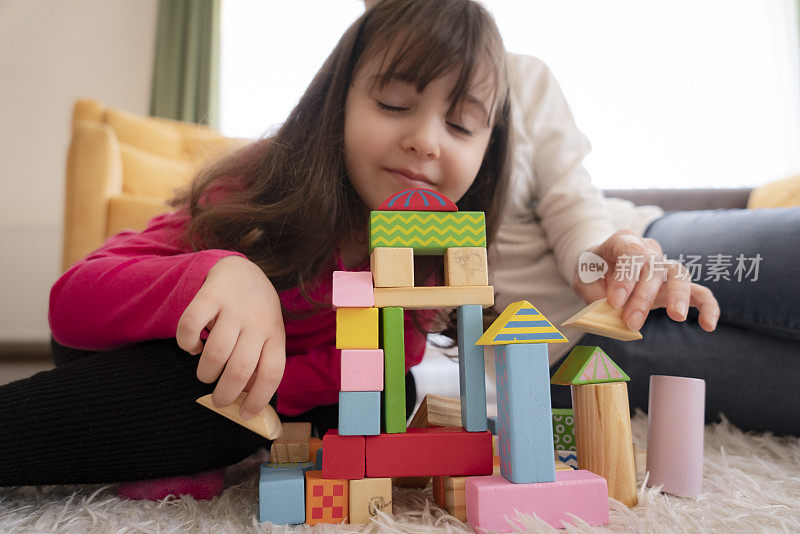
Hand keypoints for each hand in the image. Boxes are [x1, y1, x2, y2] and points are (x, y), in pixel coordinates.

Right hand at [177, 255, 285, 418]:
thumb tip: (245, 403)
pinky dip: (187, 343)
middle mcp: (257, 321)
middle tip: (219, 400)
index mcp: (275, 334)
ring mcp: (234, 307)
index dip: (258, 398)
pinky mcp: (210, 295)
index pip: (272, 373)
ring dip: (206, 373)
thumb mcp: (267, 335)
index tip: (245, 414)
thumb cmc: (255, 314)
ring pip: (217, 352)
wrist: (242, 270)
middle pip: (241, 368)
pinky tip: (193, 347)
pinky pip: (191, 325)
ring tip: (206, 374)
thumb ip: (259, 363)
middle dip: (226, 393)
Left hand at [572, 230, 719, 331]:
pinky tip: (708, 325)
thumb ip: (592, 293)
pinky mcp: (676, 285)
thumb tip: (609, 312)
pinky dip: (708, 306)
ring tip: (677, 316)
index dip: (625, 277)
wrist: (602, 267)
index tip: (615, 301)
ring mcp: (664, 267)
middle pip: (653, 268)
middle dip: (642, 297)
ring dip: (679, 296)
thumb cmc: (593, 271)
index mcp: (623, 242)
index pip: (630, 251)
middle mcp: (648, 250)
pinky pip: (700, 291)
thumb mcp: (583, 279)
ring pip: (680, 275)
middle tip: (631, 322)